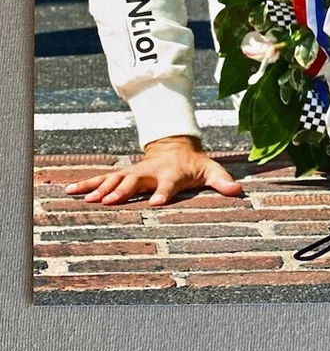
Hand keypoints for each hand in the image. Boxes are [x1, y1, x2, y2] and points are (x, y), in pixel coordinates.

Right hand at [64, 136, 242, 205]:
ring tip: (87, 200)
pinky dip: (87, 184)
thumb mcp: (211, 170)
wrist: (176, 147)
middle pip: (135, 181)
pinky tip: (69, 191)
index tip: (157, 203)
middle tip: (110, 202)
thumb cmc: (195, 164)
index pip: (169, 184)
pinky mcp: (124, 173)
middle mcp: (151, 172)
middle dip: (123, 190)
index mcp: (172, 173)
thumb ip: (222, 181)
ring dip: (101, 188)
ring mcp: (135, 172)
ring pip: (115, 179)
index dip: (164, 192)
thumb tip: (237, 191)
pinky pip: (103, 178)